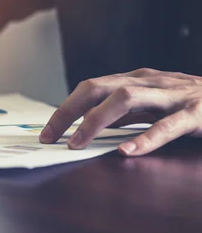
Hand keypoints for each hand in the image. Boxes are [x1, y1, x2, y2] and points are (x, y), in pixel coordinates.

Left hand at [39, 68, 201, 155]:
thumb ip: (123, 113)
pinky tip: (126, 152)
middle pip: (98, 88)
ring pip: (126, 99)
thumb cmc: (190, 102)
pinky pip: (168, 125)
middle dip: (68, 112)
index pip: (89, 88)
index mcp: (135, 80)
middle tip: (50, 138)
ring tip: (76, 144)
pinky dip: (145, 138)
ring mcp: (172, 96)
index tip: (46, 133)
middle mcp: (149, 82)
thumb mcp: (152, 103)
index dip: (64, 109)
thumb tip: (85, 128)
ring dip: (96, 121)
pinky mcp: (197, 114)